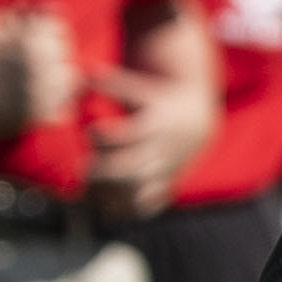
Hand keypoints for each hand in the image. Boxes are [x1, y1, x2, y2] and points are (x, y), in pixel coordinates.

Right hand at [0, 6, 84, 142]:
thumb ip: (29, 16)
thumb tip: (59, 9)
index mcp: (28, 38)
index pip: (61, 30)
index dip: (50, 37)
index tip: (35, 46)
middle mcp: (35, 63)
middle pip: (68, 59)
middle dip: (55, 62)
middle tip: (34, 69)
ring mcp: (35, 91)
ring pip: (70, 87)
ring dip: (57, 86)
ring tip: (35, 86)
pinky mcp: (31, 116)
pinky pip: (62, 111)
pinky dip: (54, 108)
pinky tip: (36, 103)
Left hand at [83, 52, 216, 211]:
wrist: (197, 122)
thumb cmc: (160, 101)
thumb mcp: (141, 89)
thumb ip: (113, 84)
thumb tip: (85, 73)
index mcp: (156, 123)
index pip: (130, 133)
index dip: (106, 134)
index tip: (90, 131)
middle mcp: (162, 149)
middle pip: (133, 167)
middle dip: (106, 171)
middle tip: (84, 170)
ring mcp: (165, 169)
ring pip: (139, 189)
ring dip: (113, 194)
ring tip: (91, 193)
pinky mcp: (166, 183)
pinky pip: (150, 203)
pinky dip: (129, 209)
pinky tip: (110, 207)